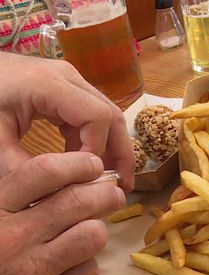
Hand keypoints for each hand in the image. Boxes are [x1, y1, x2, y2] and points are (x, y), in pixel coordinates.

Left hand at [0, 52, 134, 191]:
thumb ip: (20, 165)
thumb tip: (49, 196)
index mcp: (50, 85)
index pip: (97, 117)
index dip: (98, 149)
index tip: (87, 176)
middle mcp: (69, 78)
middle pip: (112, 115)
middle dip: (121, 152)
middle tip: (123, 185)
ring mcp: (72, 81)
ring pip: (108, 115)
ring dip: (112, 147)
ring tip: (112, 178)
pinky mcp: (70, 89)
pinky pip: (94, 115)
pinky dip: (96, 140)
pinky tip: (88, 164)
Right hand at [0, 152, 124, 274]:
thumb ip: (15, 197)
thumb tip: (59, 173)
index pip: (44, 172)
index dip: (77, 164)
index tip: (93, 165)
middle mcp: (15, 237)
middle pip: (78, 202)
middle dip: (106, 194)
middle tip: (112, 195)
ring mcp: (32, 271)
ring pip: (91, 236)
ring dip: (97, 230)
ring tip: (90, 230)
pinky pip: (88, 272)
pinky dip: (87, 265)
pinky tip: (75, 264)